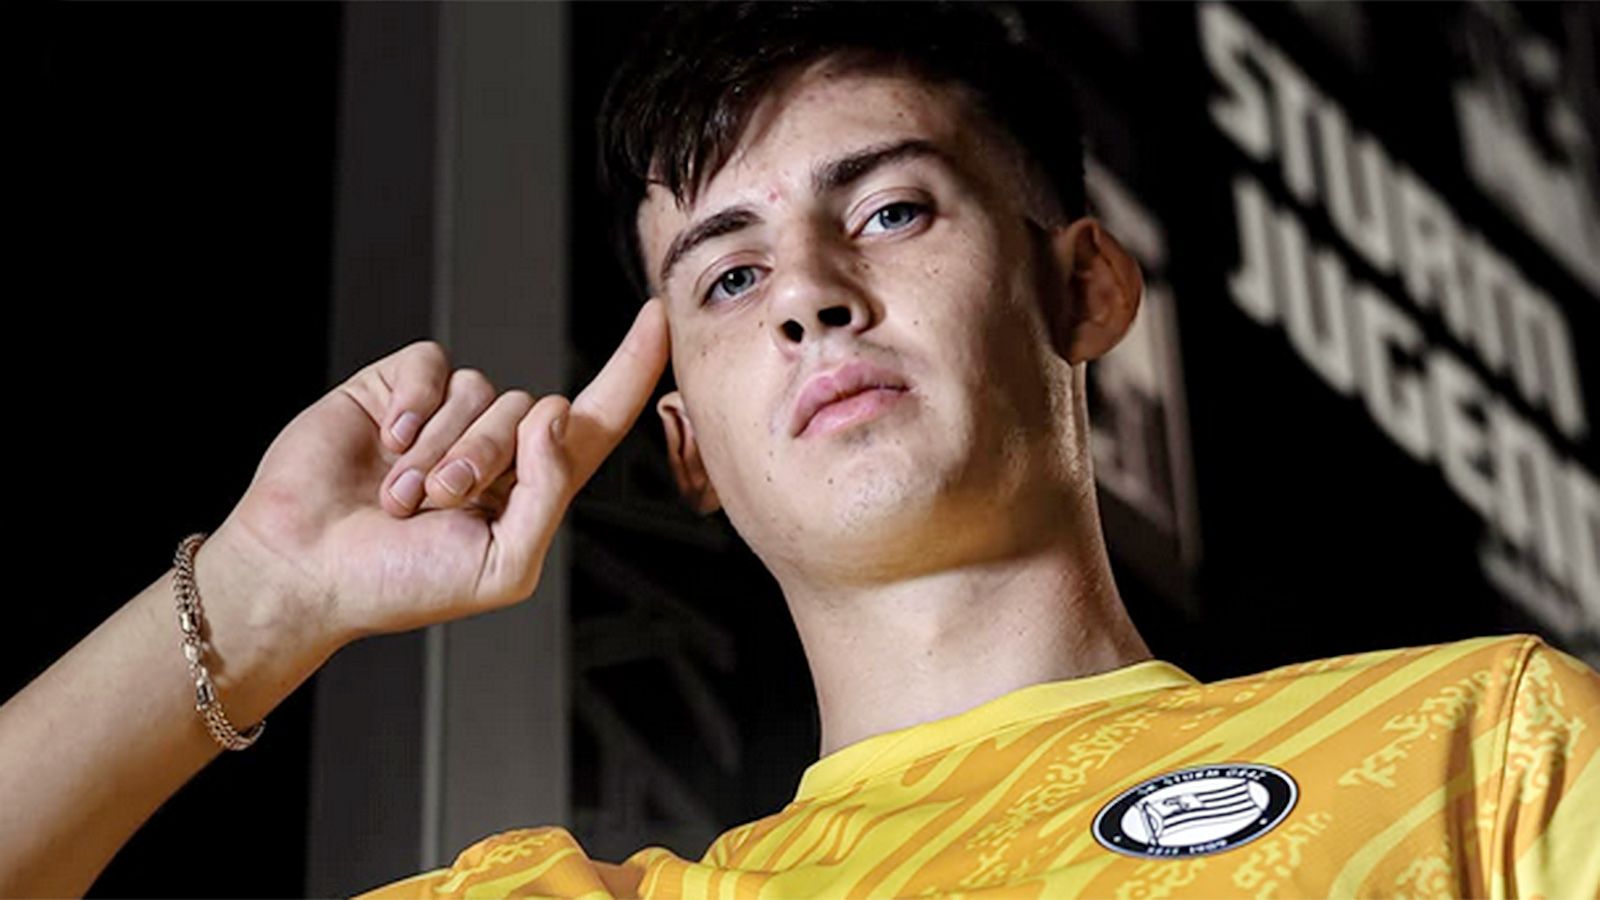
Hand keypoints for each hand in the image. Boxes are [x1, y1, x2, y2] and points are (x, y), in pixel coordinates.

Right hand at [207, 299, 669, 648]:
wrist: (307, 570)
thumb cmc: (401, 584)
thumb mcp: (502, 565)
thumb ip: (549, 493)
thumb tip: (555, 413)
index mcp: (531, 487)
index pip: (596, 421)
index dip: (631, 370)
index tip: (659, 318)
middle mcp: (495, 443)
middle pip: (531, 412)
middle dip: (486, 460)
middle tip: (436, 506)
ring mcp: (447, 413)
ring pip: (483, 389)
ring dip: (442, 449)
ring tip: (400, 496)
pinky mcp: (400, 388)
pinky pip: (435, 366)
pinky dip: (415, 408)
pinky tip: (385, 446)